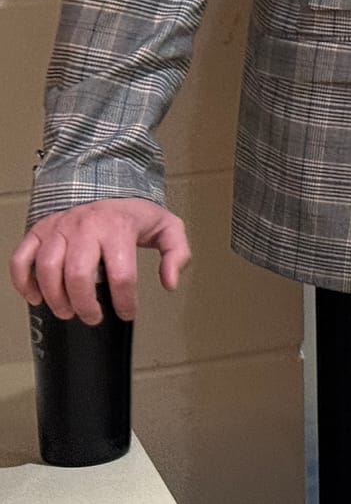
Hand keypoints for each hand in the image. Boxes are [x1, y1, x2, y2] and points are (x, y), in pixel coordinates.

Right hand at [10, 198, 189, 323]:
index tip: (127, 314)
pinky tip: (36, 298)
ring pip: (48, 269)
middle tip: (93, 318)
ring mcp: (59, 227)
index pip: (122, 274)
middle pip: (79, 275)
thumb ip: (177, 253)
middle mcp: (86, 225)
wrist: (107, 185)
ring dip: (56, 298)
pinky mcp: (39, 230)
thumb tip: (170, 283)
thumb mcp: (167, 227)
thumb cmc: (134, 215)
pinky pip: (22, 258)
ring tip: (67, 312)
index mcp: (119, 226)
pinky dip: (23, 282)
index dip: (125, 301)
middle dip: (85, 305)